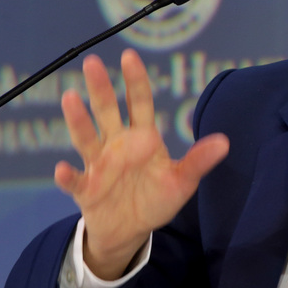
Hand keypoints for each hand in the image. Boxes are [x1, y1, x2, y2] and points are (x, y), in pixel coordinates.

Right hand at [55, 49, 229, 279]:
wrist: (129, 231)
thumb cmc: (155, 199)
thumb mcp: (181, 182)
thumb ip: (198, 162)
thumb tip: (225, 142)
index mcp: (141, 138)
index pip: (139, 103)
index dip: (135, 80)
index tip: (129, 56)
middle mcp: (117, 145)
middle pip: (107, 111)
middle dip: (100, 88)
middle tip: (92, 62)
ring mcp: (99, 164)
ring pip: (86, 137)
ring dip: (78, 120)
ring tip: (70, 98)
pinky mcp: (86, 188)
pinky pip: (75, 180)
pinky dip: (67, 176)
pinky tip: (62, 169)